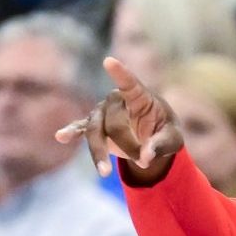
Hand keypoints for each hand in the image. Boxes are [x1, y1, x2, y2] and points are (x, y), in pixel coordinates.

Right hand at [54, 57, 184, 181]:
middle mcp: (116, 100)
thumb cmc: (165, 132)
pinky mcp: (94, 126)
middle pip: (114, 123)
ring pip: (95, 131)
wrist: (152, 138)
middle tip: (144, 161)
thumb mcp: (173, 139)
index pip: (129, 83)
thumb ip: (161, 146)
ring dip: (99, 153)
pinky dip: (71, 132)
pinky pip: (80, 128)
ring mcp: (102, 112)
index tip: (109, 62)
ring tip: (105, 173)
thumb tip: (145, 158)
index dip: (120, 74)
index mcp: (140, 96)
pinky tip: (61, 136)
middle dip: (129, 146)